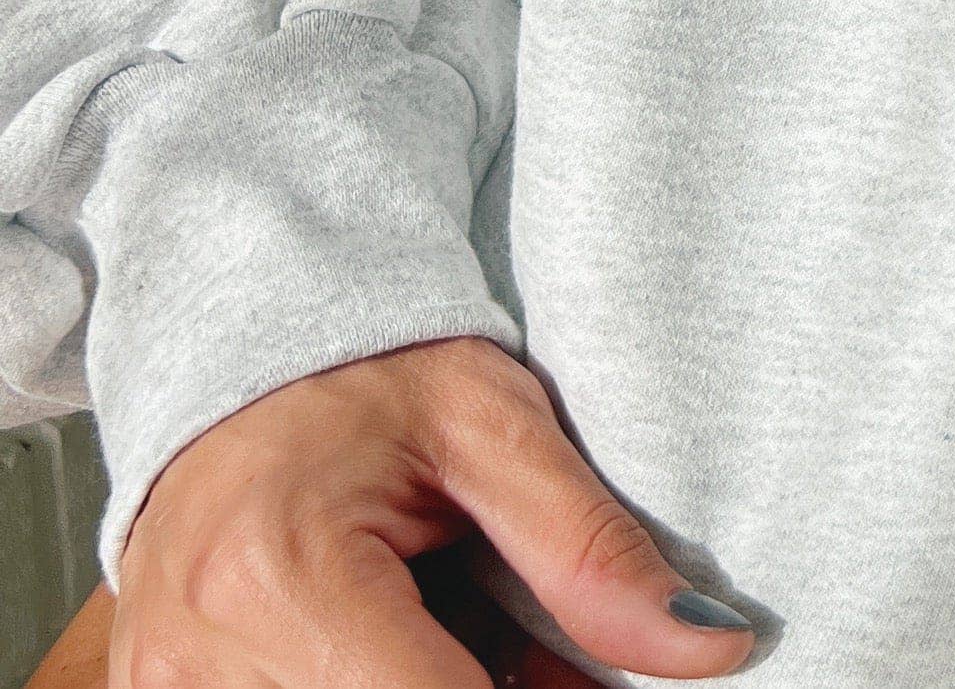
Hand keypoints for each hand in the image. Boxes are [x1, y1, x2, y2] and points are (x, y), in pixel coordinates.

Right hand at [109, 335, 756, 688]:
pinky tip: (421, 640)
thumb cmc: (370, 368)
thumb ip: (592, 550)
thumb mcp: (496, 427)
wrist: (245, 345)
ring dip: (442, 684)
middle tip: (534, 635)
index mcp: (280, 580)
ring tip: (468, 618)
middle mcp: (199, 660)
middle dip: (497, 685)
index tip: (593, 672)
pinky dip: (387, 680)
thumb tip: (710, 648)